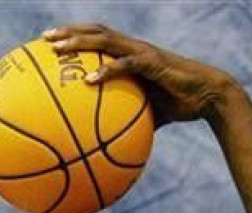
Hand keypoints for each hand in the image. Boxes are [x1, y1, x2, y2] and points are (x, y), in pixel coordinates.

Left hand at [43, 24, 238, 127]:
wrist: (207, 98)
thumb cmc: (173, 104)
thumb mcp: (140, 112)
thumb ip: (118, 118)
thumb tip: (96, 141)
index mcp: (128, 55)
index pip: (97, 38)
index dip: (74, 36)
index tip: (49, 42)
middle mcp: (133, 48)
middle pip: (95, 32)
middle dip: (69, 32)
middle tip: (44, 38)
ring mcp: (143, 54)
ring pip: (106, 41)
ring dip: (81, 43)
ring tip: (59, 50)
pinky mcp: (155, 64)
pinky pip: (127, 65)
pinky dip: (107, 71)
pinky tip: (89, 81)